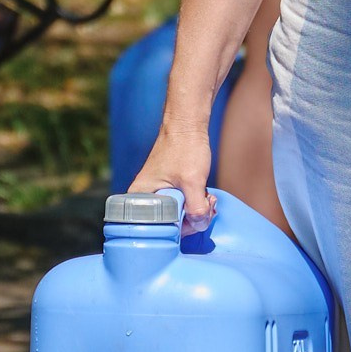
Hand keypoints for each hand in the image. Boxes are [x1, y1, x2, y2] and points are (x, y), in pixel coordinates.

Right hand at [133, 115, 214, 229]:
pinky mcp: (169, 188)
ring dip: (198, 209)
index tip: (199, 216)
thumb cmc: (184, 147)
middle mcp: (144, 197)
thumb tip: (199, 224)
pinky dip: (196, 202)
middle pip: (170, 223)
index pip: (159, 228)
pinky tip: (207, 195)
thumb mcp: (192, 181)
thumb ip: (196, 208)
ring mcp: (158, 192)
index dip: (184, 227)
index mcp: (139, 198)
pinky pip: (182, 203)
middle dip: (194, 217)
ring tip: (210, 197)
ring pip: (179, 213)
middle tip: (209, 204)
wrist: (188, 123)